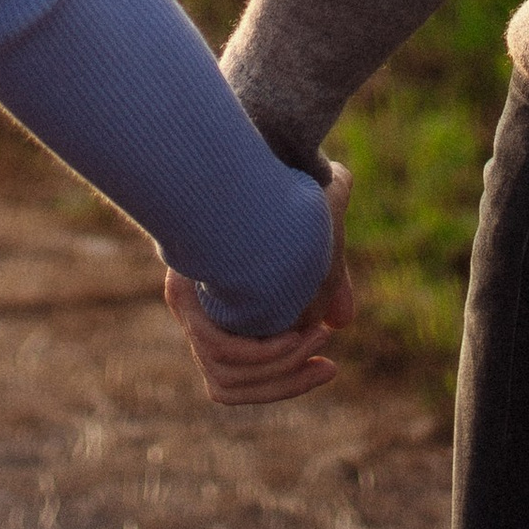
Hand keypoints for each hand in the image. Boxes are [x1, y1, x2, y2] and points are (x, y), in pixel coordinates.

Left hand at [165, 159, 355, 407]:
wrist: (263, 145)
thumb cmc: (290, 187)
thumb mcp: (317, 242)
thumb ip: (326, 283)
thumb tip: (341, 323)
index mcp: (219, 300)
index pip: (236, 372)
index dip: (283, 380)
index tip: (328, 365)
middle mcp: (197, 309)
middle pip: (226, 384)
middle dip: (285, 382)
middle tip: (328, 366)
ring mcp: (190, 305)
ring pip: (225, 374)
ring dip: (280, 368)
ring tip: (317, 339)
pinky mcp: (187, 295)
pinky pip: (222, 355)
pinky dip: (264, 355)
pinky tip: (297, 336)